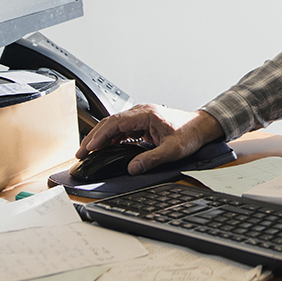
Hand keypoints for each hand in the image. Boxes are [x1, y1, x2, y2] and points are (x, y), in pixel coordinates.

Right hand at [76, 103, 225, 174]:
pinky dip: (111, 138)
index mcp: (146, 114)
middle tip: (80, 154)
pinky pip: (122, 129)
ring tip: (88, 153)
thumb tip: (132, 168)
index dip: (99, 136)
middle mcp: (141, 112)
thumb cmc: (189, 133)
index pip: (115, 123)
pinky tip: (105, 148)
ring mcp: (141, 117)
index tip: (88, 149)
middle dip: (93, 138)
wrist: (201, 126)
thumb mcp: (172, 150)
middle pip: (110, 122)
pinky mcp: (142, 123)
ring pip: (114, 125)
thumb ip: (151, 159)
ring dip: (101, 138)